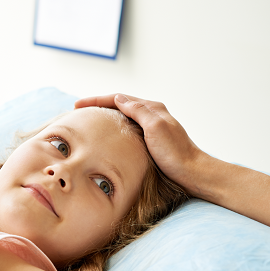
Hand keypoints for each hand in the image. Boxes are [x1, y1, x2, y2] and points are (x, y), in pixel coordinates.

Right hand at [75, 93, 210, 193]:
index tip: (78, 105)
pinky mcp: (151, 139)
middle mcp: (152, 114)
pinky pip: (127, 126)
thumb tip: (119, 99)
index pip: (119, 99)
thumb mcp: (155, 128)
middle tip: (79, 109)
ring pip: (123, 115)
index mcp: (152, 109)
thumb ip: (138, 111)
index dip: (96, 100)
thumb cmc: (174, 153)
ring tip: (89, 119)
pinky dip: (114, 126)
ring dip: (105, 114)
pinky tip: (108, 134)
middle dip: (98, 104)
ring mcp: (152, 126)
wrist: (192, 172)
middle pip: (120, 104)